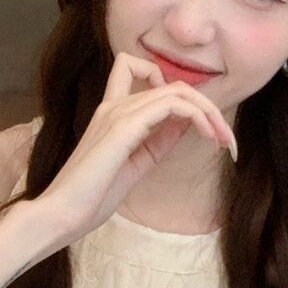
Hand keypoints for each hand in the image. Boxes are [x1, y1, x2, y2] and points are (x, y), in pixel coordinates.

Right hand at [34, 51, 236, 248]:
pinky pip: (170, 106)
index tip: (197, 122)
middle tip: (226, 138)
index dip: (174, 88)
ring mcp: (117, 114)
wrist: (62, 214)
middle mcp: (114, 106)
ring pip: (176, 91)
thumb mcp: (136, 166)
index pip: (140, 72)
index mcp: (112, 113)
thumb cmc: (91, 197)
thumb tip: (185, 124)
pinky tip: (207, 137)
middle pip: (172, 84)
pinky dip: (196, 117)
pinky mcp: (123, 127)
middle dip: (206, 106)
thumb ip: (157, 143)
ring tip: (223, 139)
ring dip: (207, 112)